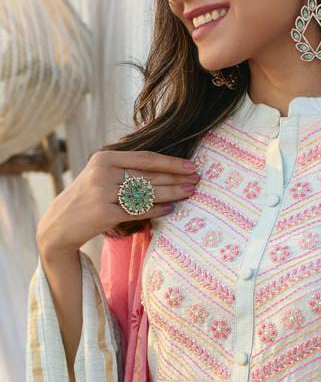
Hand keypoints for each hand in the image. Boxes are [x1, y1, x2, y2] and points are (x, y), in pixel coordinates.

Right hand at [36, 149, 201, 257]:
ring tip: (190, 193)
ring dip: (172, 193)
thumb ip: (127, 167)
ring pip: (147, 193)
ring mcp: (102, 193)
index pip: (146, 158)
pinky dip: (157, 210)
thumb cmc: (89, 197)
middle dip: (177, 178)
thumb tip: (166, 166)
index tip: (191, 165)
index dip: (171, 162)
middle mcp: (103, 172)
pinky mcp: (104, 214)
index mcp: (104, 158)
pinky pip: (138, 211)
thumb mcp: (102, 174)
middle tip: (198, 180)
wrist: (60, 223)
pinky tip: (171, 209)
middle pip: (149, 176)